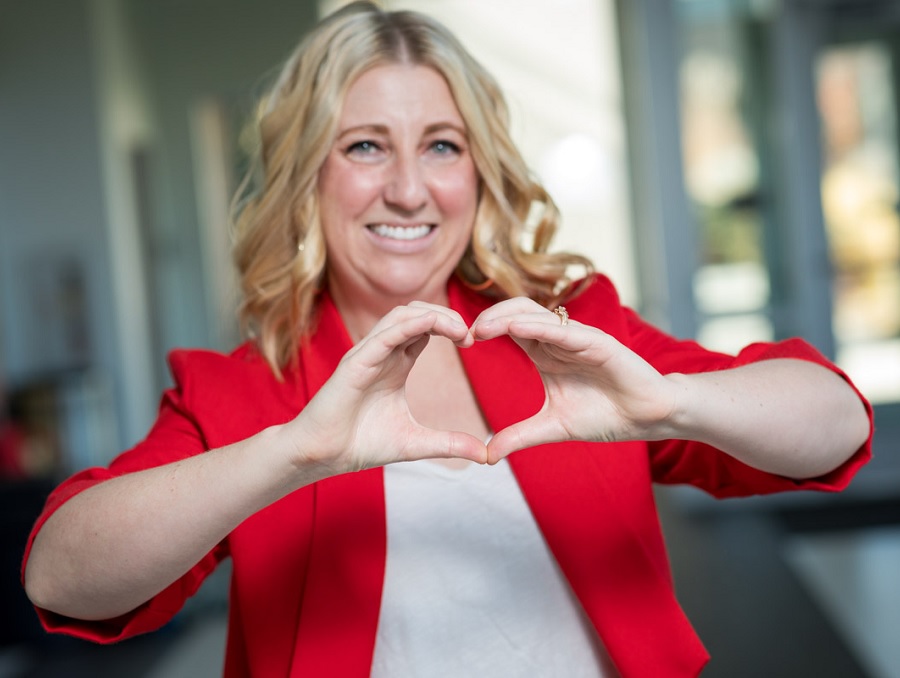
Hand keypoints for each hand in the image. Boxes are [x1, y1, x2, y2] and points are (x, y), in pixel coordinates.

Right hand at [287, 302, 487, 476]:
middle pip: (416, 313)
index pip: (426, 328)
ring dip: (433, 315)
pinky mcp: (355, 362)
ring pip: (401, 315)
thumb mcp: (417, 443)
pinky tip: (433, 326)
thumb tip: (486, 456)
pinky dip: (410, 324)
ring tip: (459, 329)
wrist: (322, 456)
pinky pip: (385, 333)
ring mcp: (368, 353)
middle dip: (446, 315)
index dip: (451, 327)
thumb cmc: (361, 444)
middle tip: (469, 333)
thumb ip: (450, 444)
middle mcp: (382, 352)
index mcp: (396, 363)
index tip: (472, 341)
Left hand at [471, 298, 678, 461]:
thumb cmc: (606, 415)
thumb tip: (487, 455)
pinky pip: (565, 331)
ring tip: (481, 328)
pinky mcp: (599, 343)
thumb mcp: (553, 427)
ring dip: (507, 318)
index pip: (510, 328)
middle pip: (517, 312)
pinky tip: (517, 328)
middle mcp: (559, 339)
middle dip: (489, 318)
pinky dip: (540, 327)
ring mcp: (578, 338)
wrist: (648, 418)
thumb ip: (520, 436)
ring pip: (538, 316)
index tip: (460, 342)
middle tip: (463, 332)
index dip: (485, 329)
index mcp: (545, 353)